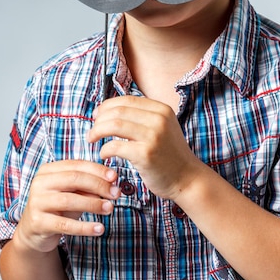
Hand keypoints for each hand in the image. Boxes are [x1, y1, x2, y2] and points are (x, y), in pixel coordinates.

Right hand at [14, 160, 119, 253]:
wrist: (34, 231)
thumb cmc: (58, 207)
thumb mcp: (73, 193)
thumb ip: (88, 187)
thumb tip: (111, 184)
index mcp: (48, 170)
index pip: (77, 165)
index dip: (98, 170)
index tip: (114, 177)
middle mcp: (40, 183)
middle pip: (74, 179)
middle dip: (98, 185)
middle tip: (116, 193)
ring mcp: (37, 202)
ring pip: (70, 200)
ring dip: (93, 204)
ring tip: (110, 209)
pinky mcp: (38, 222)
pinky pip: (65, 225)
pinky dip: (85, 227)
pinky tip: (99, 229)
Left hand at [88, 96, 202, 199]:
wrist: (187, 179)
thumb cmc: (170, 155)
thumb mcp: (162, 127)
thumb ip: (143, 117)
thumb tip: (111, 109)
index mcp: (161, 109)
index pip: (126, 100)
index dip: (107, 106)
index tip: (97, 116)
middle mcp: (159, 119)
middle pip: (117, 111)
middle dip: (99, 119)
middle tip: (92, 131)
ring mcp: (153, 136)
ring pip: (113, 125)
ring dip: (97, 132)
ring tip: (92, 139)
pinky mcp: (145, 154)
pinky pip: (115, 146)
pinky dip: (104, 149)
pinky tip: (104, 155)